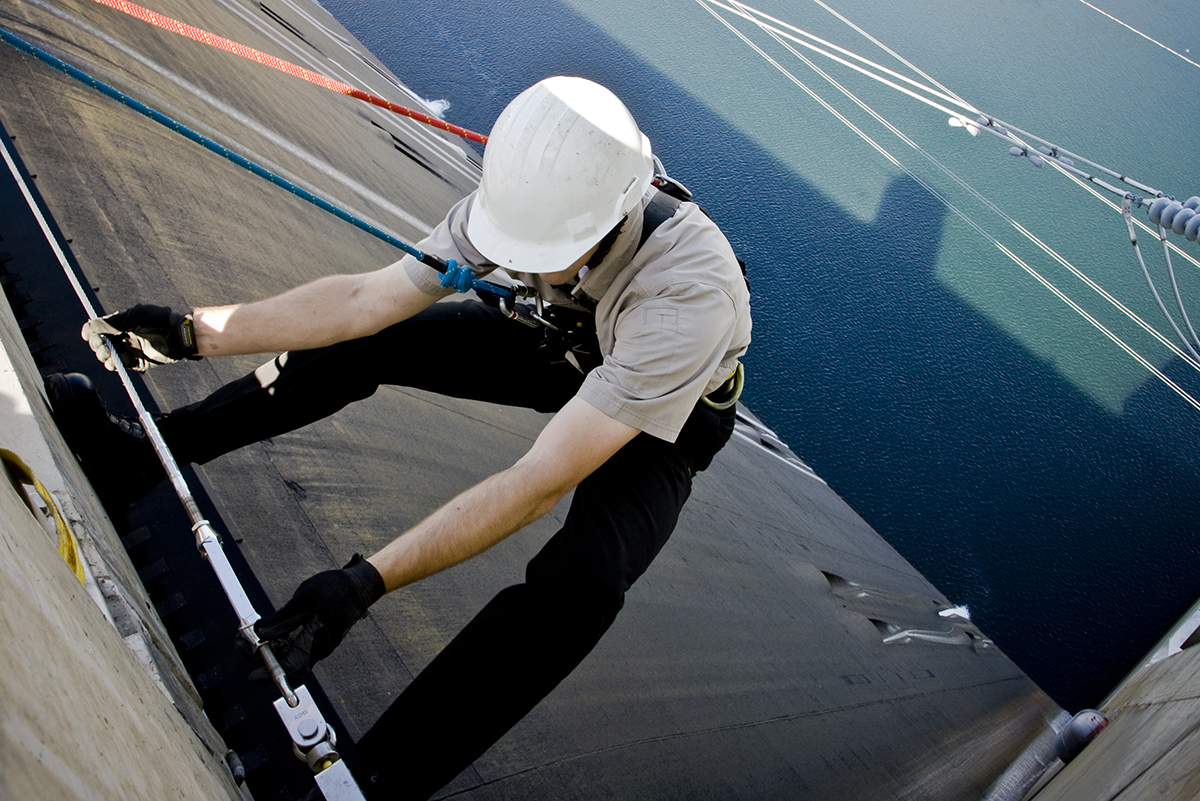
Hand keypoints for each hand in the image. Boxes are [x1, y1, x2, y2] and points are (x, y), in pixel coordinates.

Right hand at [82, 304, 199, 370]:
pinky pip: (119, 365)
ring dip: (104, 356)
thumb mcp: (134, 315)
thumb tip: (90, 328)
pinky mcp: (135, 361)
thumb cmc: (158, 320)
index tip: (92, 336)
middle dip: (97, 345)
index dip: (90, 332)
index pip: (95, 328)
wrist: (177, 334)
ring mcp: (127, 349)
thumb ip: (112, 322)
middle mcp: (121, 336)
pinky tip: (118, 361)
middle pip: (98, 343)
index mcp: (119, 323)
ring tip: (110, 353)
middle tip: (104, 345)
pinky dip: (115, 364)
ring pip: (106, 356)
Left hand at [253, 554, 385, 683]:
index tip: (251, 675)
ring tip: (248, 636)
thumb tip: (259, 632)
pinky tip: (268, 633)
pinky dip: (279, 644)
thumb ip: (282, 619)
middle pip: (288, 666)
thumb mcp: (304, 599)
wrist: (361, 586)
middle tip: (241, 643)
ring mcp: (320, 645)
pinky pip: (297, 649)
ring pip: (290, 658)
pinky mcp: (319, 640)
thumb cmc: (336, 589)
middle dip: (262, 658)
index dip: (270, 674)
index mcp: (317, 641)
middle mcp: (319, 649)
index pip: (291, 669)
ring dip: (269, 650)